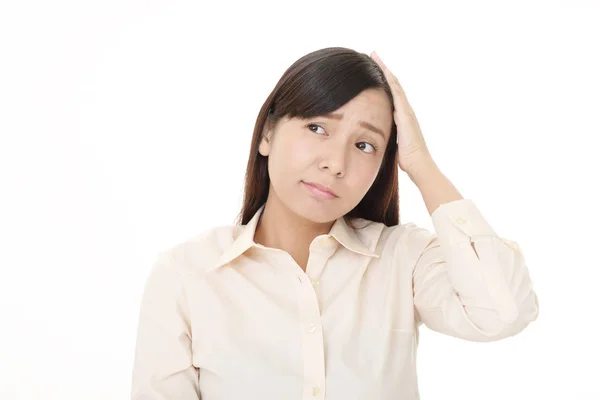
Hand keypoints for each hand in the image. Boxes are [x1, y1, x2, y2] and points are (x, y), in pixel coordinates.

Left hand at [370, 51, 433, 174]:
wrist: (418, 164)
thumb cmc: (406, 158)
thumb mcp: (393, 141)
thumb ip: (388, 133)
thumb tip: (377, 133)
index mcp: (401, 115)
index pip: (390, 92)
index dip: (382, 79)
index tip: (373, 67)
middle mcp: (405, 109)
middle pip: (393, 84)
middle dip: (383, 68)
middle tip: (374, 53)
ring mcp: (407, 110)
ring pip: (395, 85)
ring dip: (386, 70)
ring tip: (377, 57)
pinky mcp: (406, 115)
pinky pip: (398, 95)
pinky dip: (391, 83)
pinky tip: (385, 73)